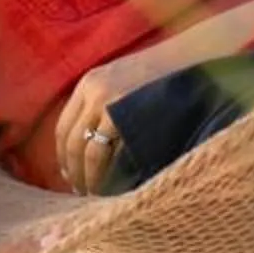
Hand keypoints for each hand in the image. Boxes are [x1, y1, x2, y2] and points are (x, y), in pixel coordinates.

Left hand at [53, 49, 176, 194]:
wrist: (190, 59)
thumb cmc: (161, 74)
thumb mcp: (123, 78)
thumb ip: (104, 101)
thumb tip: (90, 139)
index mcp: (89, 82)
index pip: (64, 125)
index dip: (63, 154)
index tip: (67, 173)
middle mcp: (93, 90)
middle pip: (71, 140)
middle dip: (72, 169)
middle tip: (78, 190)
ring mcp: (107, 102)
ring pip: (86, 150)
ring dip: (85, 176)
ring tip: (91, 193)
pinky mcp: (124, 115)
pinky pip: (104, 151)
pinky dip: (100, 172)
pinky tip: (106, 185)